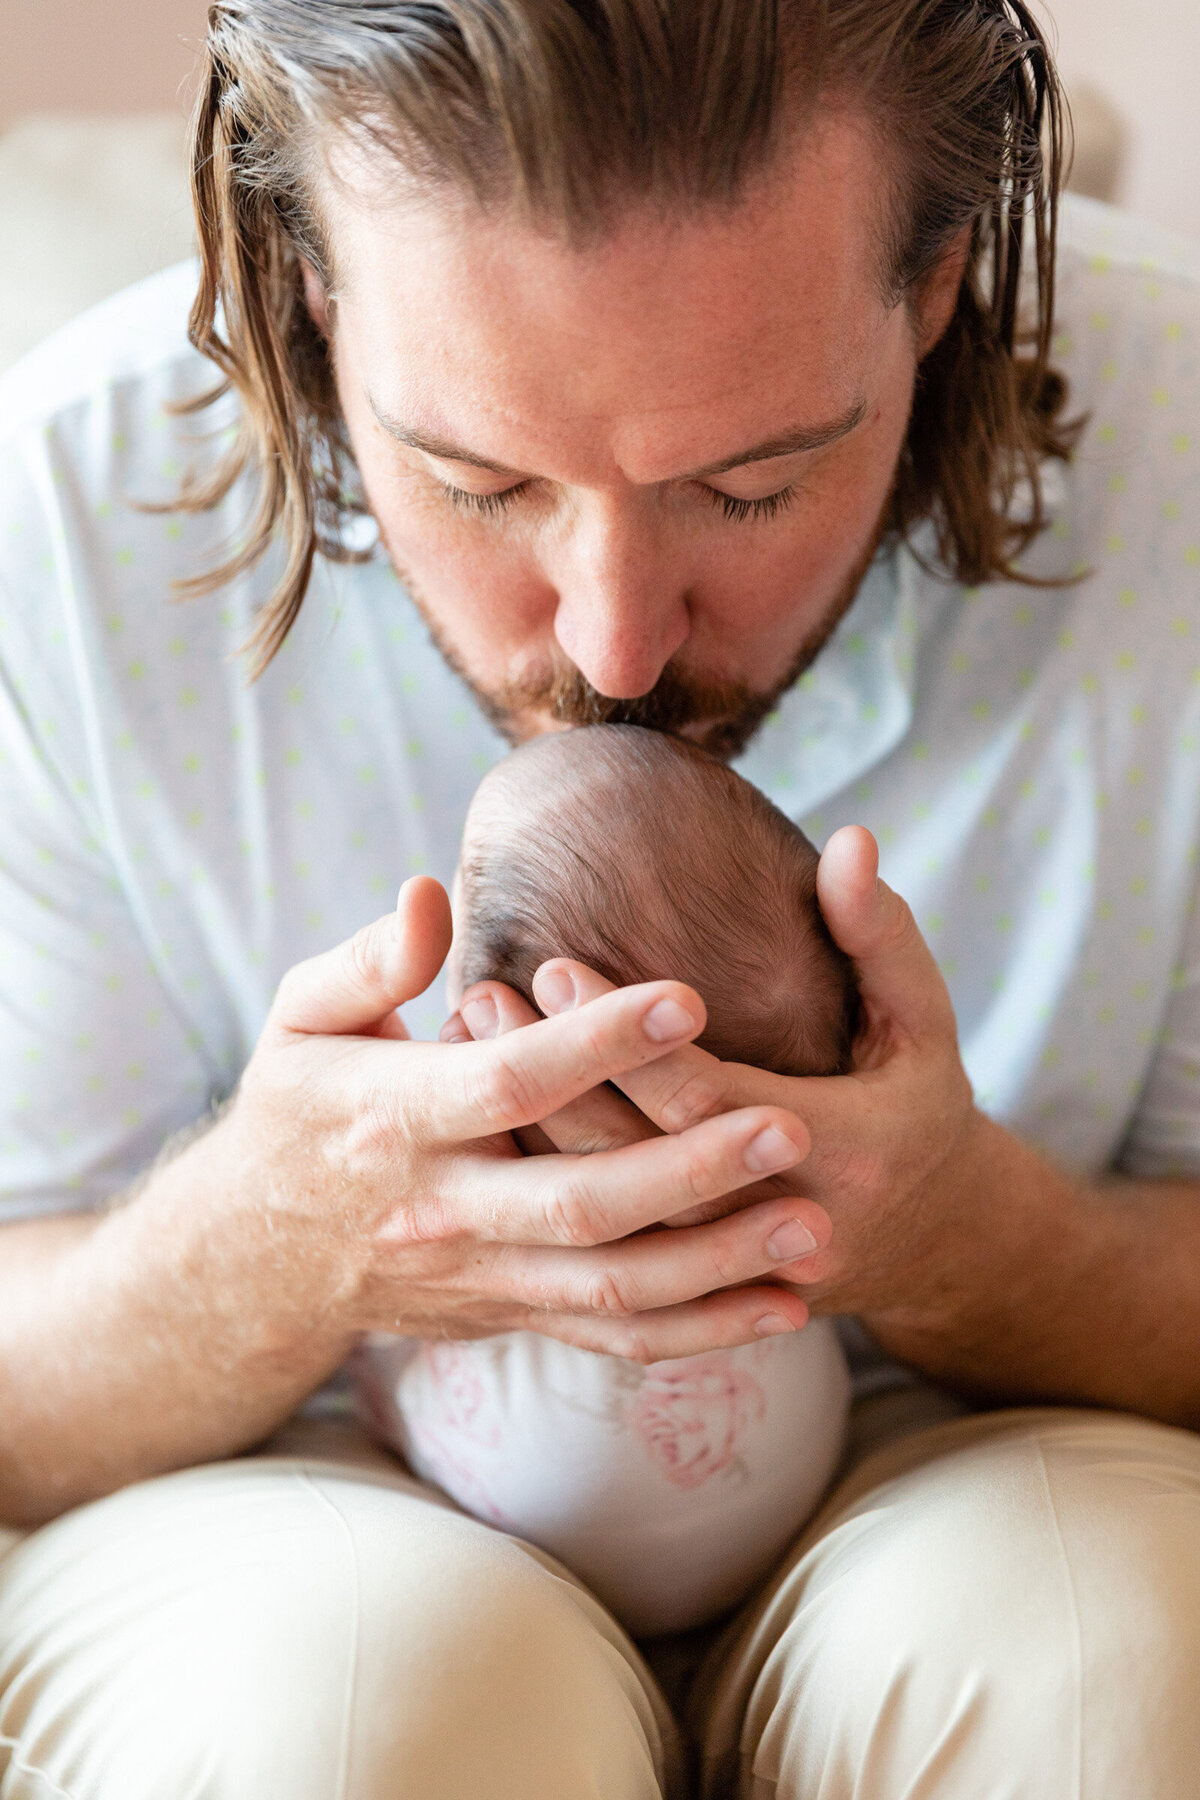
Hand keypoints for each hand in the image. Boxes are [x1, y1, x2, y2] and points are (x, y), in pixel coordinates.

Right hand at [224, 878, 831, 1362]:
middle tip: (796, 1129)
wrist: (256, 1259)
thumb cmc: (295, 1112)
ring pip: (611, 1285)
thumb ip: (371, 961)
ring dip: (719, 1263)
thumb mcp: (300, 1020)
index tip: (689, 999)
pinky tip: (783, 1308)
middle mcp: (443, 1210)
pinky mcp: (510, 1314)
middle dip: (692, 1171)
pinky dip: (702, 1332)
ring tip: (816, 1228)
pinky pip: (613, 1337)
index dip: (598, 1045)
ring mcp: (481, 1275)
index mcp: (395, 1119)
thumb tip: (433, 895)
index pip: (508, 1082)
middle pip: (580, 1203)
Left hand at [453, 828, 983, 1333]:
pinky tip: (490, 1118)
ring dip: (532, 1134)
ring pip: (607, 1217)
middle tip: (482, 999)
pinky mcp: (692, 1288)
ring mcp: (728, 1272)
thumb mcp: (923, 1021)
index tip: (554, 964)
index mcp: (838, 1154)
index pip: (706, 1100)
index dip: (626, 1041)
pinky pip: (602, 1245)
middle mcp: (772, 1224)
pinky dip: (546, 1181)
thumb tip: (852, 840)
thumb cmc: (916, 1105)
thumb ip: (881, 935)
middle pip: (638, 1163)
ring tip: (466, 1046)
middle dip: (555, 1082)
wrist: (929, 1245)